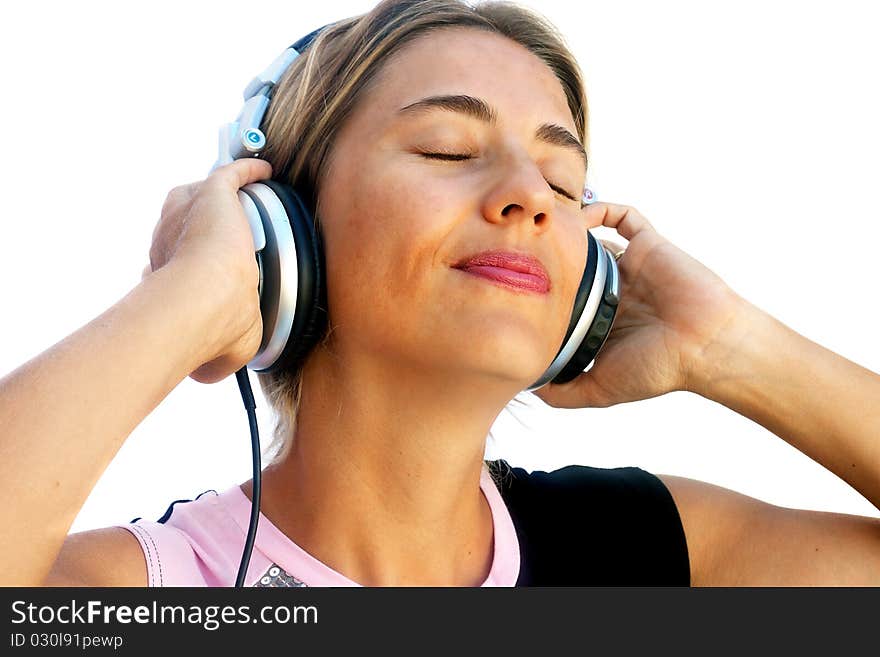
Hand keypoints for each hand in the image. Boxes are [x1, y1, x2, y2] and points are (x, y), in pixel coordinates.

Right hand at [141, 158, 273, 383]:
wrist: (207, 299)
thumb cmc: (211, 327)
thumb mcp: (221, 352)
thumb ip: (217, 359)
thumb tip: (207, 371)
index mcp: (165, 271)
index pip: (170, 259)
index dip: (184, 264)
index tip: (200, 271)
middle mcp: (168, 239)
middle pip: (182, 224)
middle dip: (197, 228)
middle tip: (223, 235)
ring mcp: (186, 214)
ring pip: (201, 197)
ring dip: (220, 198)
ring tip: (243, 200)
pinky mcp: (213, 195)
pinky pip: (229, 175)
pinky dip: (247, 170)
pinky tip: (267, 172)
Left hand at [532, 202, 744, 408]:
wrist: (706, 345)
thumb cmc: (658, 369)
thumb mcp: (602, 390)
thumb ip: (565, 393)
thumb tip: (528, 388)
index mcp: (603, 321)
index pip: (564, 300)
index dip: (540, 293)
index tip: (512, 290)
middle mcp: (615, 292)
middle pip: (574, 268)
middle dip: (549, 259)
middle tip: (519, 252)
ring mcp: (632, 267)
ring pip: (593, 240)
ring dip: (570, 233)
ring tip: (540, 228)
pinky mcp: (649, 246)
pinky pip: (626, 217)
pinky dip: (602, 210)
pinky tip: (578, 216)